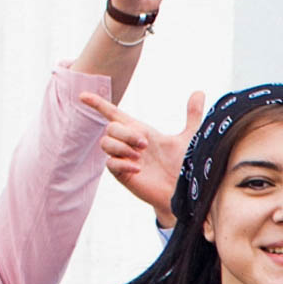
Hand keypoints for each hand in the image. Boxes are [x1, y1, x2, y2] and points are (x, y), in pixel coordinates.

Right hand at [84, 90, 198, 222]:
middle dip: (125, 133)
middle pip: (110, 127)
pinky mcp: (123, 175)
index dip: (98, 104)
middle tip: (145, 145)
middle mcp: (129, 144)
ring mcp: (124, 159)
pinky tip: (138, 168)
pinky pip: (110, 164)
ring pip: (105, 143)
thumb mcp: (189, 137)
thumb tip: (199, 92)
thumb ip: (192, 115)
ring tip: (140, 156)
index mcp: (140, 131)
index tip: (83, 96)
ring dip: (121, 146)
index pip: (114, 114)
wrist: (185, 191)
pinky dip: (123, 163)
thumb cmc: (185, 165)